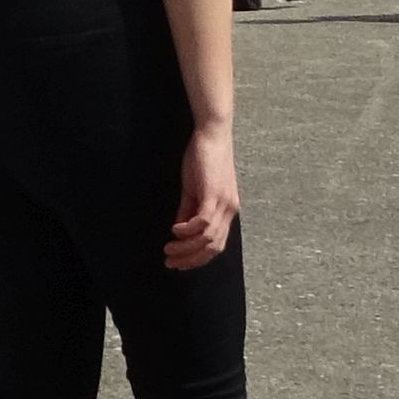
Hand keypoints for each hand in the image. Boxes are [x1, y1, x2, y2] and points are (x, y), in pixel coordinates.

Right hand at [168, 115, 241, 269]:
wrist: (212, 134)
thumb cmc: (203, 158)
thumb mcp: (194, 189)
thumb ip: (189, 210)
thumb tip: (180, 230)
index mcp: (227, 210)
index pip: (216, 245)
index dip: (197, 258)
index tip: (178, 264)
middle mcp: (230, 210)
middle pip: (213, 247)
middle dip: (191, 259)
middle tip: (170, 263)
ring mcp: (224, 203)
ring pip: (208, 238)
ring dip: (186, 248)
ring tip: (168, 250)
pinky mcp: (214, 194)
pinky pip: (203, 221)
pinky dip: (188, 230)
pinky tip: (174, 230)